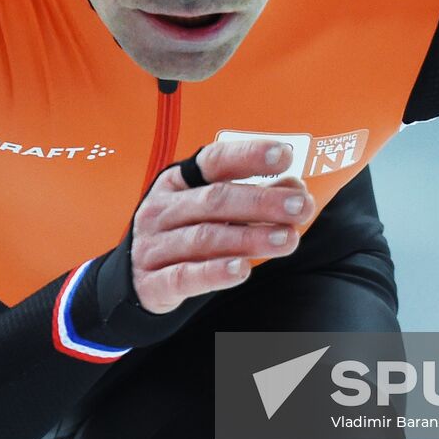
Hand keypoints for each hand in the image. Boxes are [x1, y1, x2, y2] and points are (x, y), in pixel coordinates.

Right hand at [130, 139, 315, 313]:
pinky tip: (241, 270)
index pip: (214, 161)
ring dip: (249, 238)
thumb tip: (294, 187)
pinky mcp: (152, 283)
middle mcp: (163, 209)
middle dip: (262, 202)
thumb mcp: (212, 209)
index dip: (248, 156)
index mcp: (178, 182)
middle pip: (215, 200)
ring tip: (287, 239)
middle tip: (301, 206)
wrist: (137, 278)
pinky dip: (213, 273)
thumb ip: (254, 196)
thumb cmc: (183, 234)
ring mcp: (154, 245)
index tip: (284, 155)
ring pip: (204, 238)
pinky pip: (184, 276)